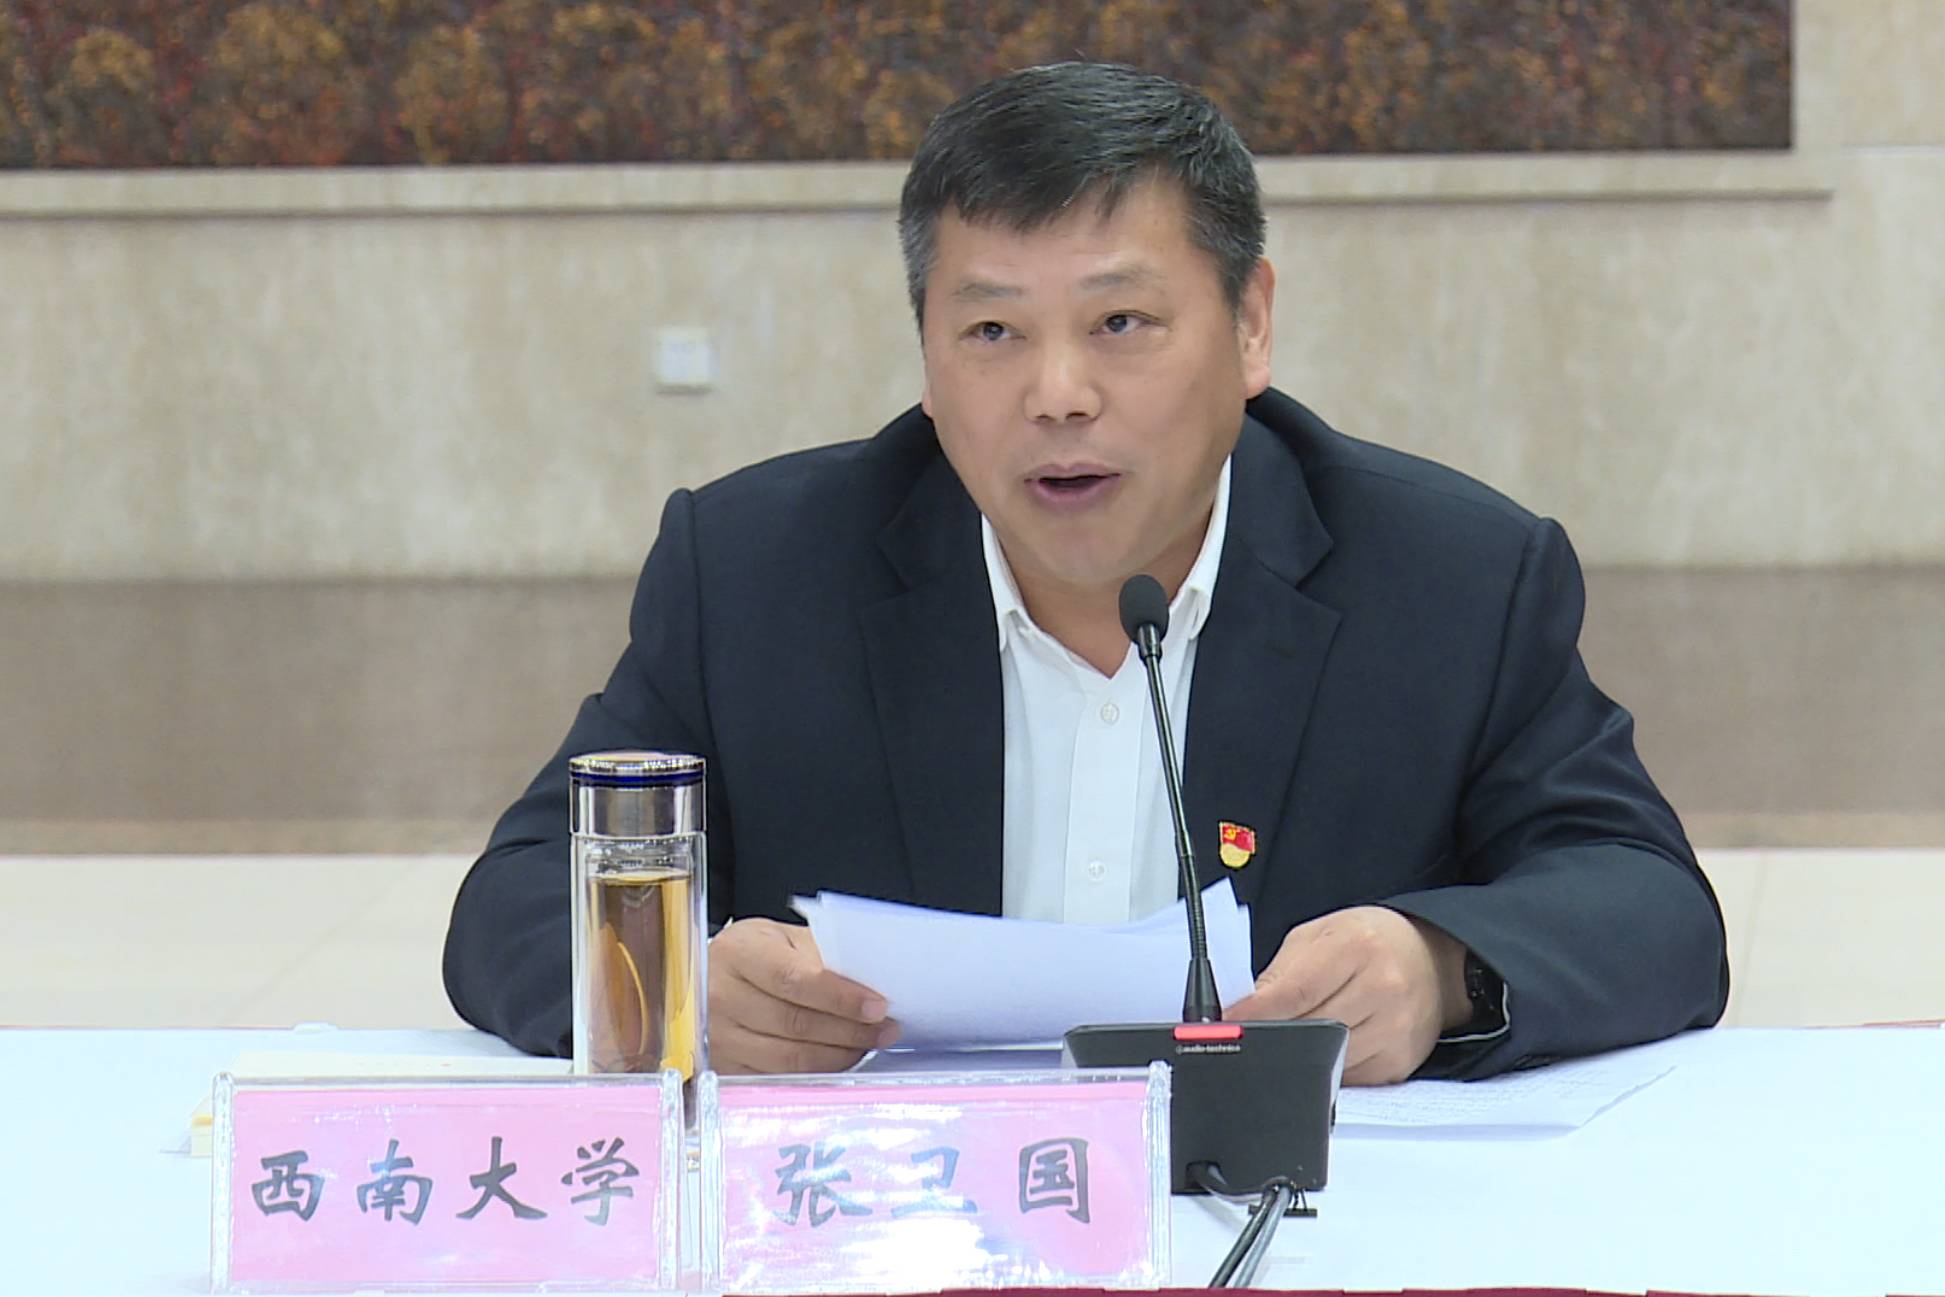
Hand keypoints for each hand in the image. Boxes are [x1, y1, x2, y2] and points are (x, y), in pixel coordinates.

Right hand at [707, 918, 900, 1073]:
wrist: (707, 977)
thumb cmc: (752, 955)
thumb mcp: (782, 939)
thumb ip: (820, 957)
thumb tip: (870, 985)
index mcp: (738, 953)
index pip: (794, 979)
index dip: (840, 996)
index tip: (876, 1005)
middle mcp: (720, 995)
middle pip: (795, 1023)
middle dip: (850, 1029)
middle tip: (885, 1028)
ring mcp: (719, 1036)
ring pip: (790, 1057)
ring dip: (840, 1054)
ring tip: (869, 1043)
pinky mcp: (724, 1067)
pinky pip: (779, 1077)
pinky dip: (817, 1071)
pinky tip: (839, 1059)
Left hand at [1224, 906, 1467, 1085]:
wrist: (1431, 961)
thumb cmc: (1369, 943)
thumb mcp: (1320, 935)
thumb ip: (1280, 971)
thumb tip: (1242, 1012)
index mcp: (1356, 947)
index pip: (1294, 991)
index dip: (1254, 1014)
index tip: (1226, 1026)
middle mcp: (1383, 988)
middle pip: (1308, 1030)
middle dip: (1272, 1036)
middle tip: (1249, 1037)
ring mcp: (1396, 1029)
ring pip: (1325, 1061)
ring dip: (1298, 1056)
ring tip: (1290, 1038)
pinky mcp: (1399, 1062)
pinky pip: (1347, 1079)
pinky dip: (1326, 1069)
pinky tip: (1326, 1048)